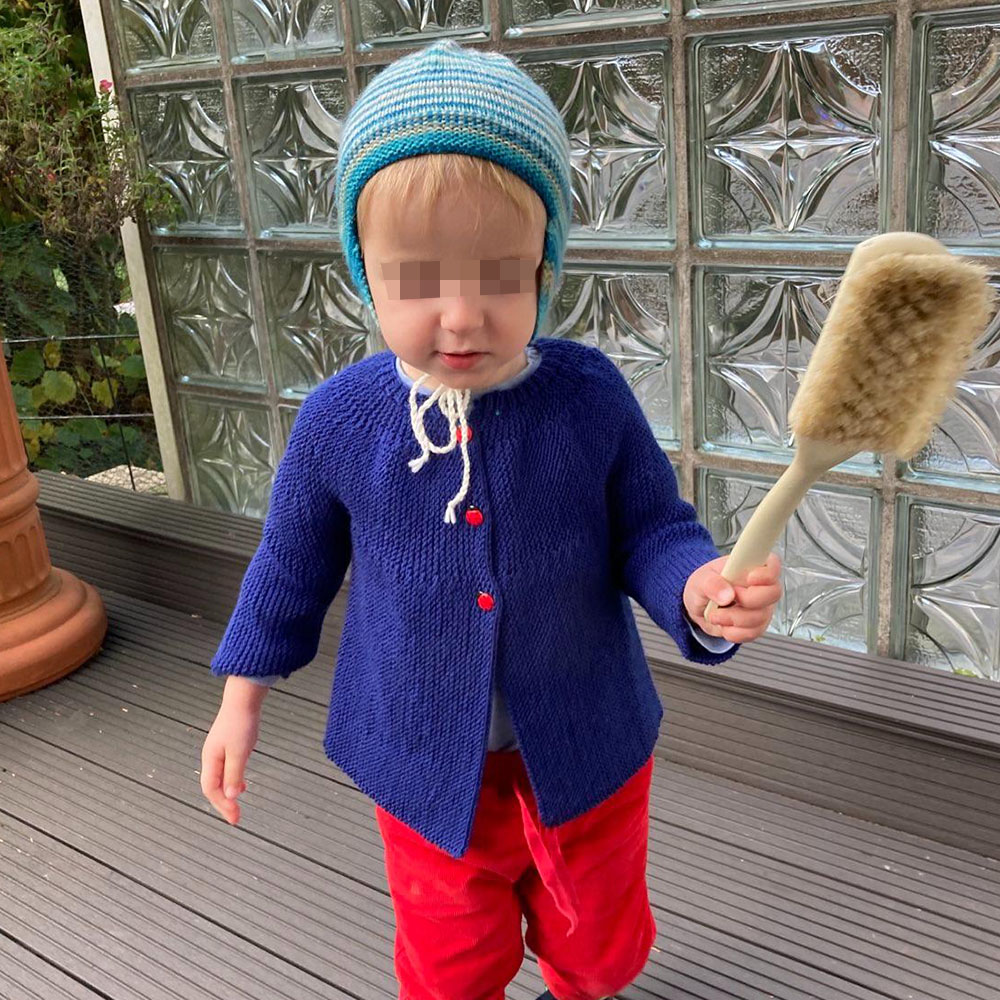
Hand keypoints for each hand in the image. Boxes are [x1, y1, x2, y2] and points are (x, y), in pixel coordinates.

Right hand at [200, 680, 264, 824]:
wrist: (243, 699)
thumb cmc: (241, 723)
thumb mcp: (239, 752)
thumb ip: (235, 774)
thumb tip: (232, 797)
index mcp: (211, 759)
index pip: (211, 789)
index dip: (222, 805)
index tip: (234, 818)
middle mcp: (211, 757)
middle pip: (213, 786)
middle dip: (224, 803)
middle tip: (236, 818)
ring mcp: (219, 750)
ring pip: (220, 778)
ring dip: (228, 793)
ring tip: (238, 805)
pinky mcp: (227, 745)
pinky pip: (226, 769)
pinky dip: (233, 780)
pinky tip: (242, 784)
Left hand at [683, 553, 781, 643]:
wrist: (700, 607)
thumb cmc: (705, 586)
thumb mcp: (700, 579)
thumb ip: (711, 583)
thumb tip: (727, 594)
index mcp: (751, 566)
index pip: (772, 564)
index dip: (766, 573)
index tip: (749, 578)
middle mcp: (762, 585)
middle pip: (773, 593)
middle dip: (747, 600)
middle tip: (725, 599)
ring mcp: (763, 606)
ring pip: (761, 617)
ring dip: (733, 619)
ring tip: (716, 613)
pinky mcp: (759, 625)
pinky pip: (753, 633)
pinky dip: (733, 632)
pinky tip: (724, 624)